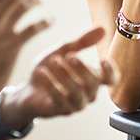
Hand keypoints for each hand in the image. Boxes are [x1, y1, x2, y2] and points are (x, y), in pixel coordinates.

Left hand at [3, 27, 119, 124]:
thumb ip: (82, 42)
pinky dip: (51, 85)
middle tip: (69, 55)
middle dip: (82, 69)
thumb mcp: (64, 51)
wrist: (28, 89)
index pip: (111, 79)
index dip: (111, 72)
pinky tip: (42, 72)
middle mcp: (88, 93)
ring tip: (54, 61)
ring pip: (78, 93)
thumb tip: (102, 28)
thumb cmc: (50, 70)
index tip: (103, 60)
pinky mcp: (60, 110)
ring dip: (66, 76)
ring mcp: (75, 104)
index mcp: (92, 78)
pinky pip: (60, 100)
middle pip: (94, 84)